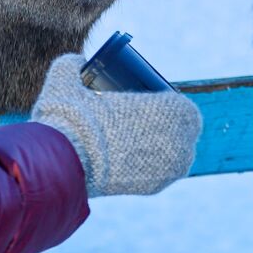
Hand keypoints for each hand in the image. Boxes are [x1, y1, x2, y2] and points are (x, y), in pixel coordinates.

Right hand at [31, 54, 200, 196]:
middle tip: (147, 119)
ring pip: (178, 154)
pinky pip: (165, 173)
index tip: (153, 101)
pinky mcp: (155, 188)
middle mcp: (180, 141)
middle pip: (185, 131)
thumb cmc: (73, 117)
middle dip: (172, 125)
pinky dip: (158, 166)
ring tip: (149, 138)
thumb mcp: (70, 78)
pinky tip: (147, 158)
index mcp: (173, 111)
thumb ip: (74, 65)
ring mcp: (170, 168)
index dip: (172, 104)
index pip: (184, 107)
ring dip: (170, 146)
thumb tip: (78, 64)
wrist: (67, 163)